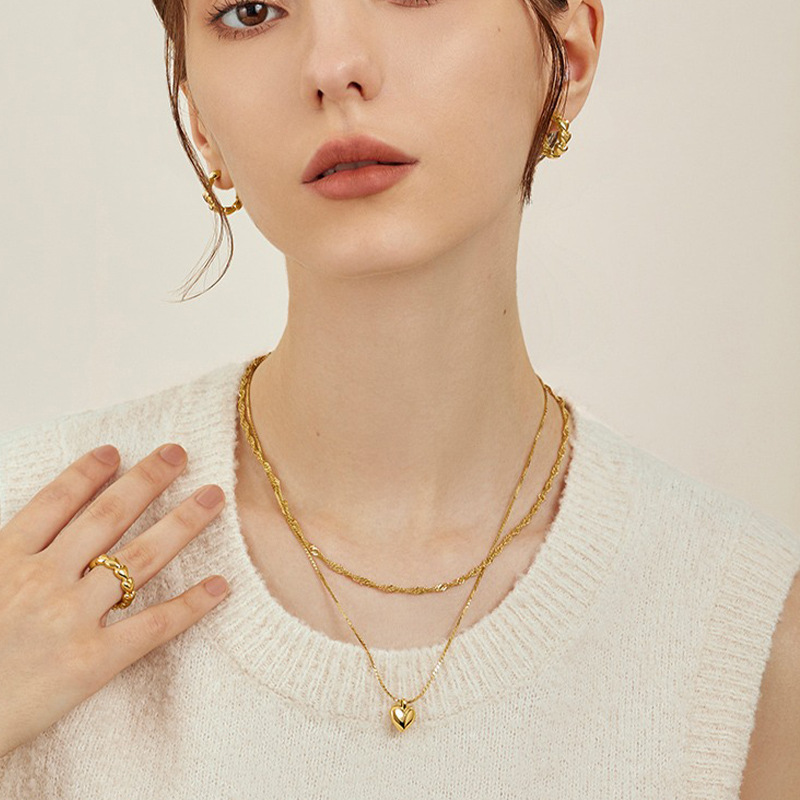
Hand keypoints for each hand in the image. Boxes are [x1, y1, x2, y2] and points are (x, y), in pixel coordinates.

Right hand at [0, 443, 228, 757]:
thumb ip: (5, 556)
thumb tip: (35, 528)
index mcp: (6, 559)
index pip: (56, 501)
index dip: (88, 472)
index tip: (116, 450)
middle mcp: (43, 579)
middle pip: (108, 516)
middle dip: (148, 479)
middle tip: (179, 453)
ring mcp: (71, 618)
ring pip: (140, 557)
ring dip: (182, 522)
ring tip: (213, 496)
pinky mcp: (92, 661)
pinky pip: (152, 626)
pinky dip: (190, 605)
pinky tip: (219, 586)